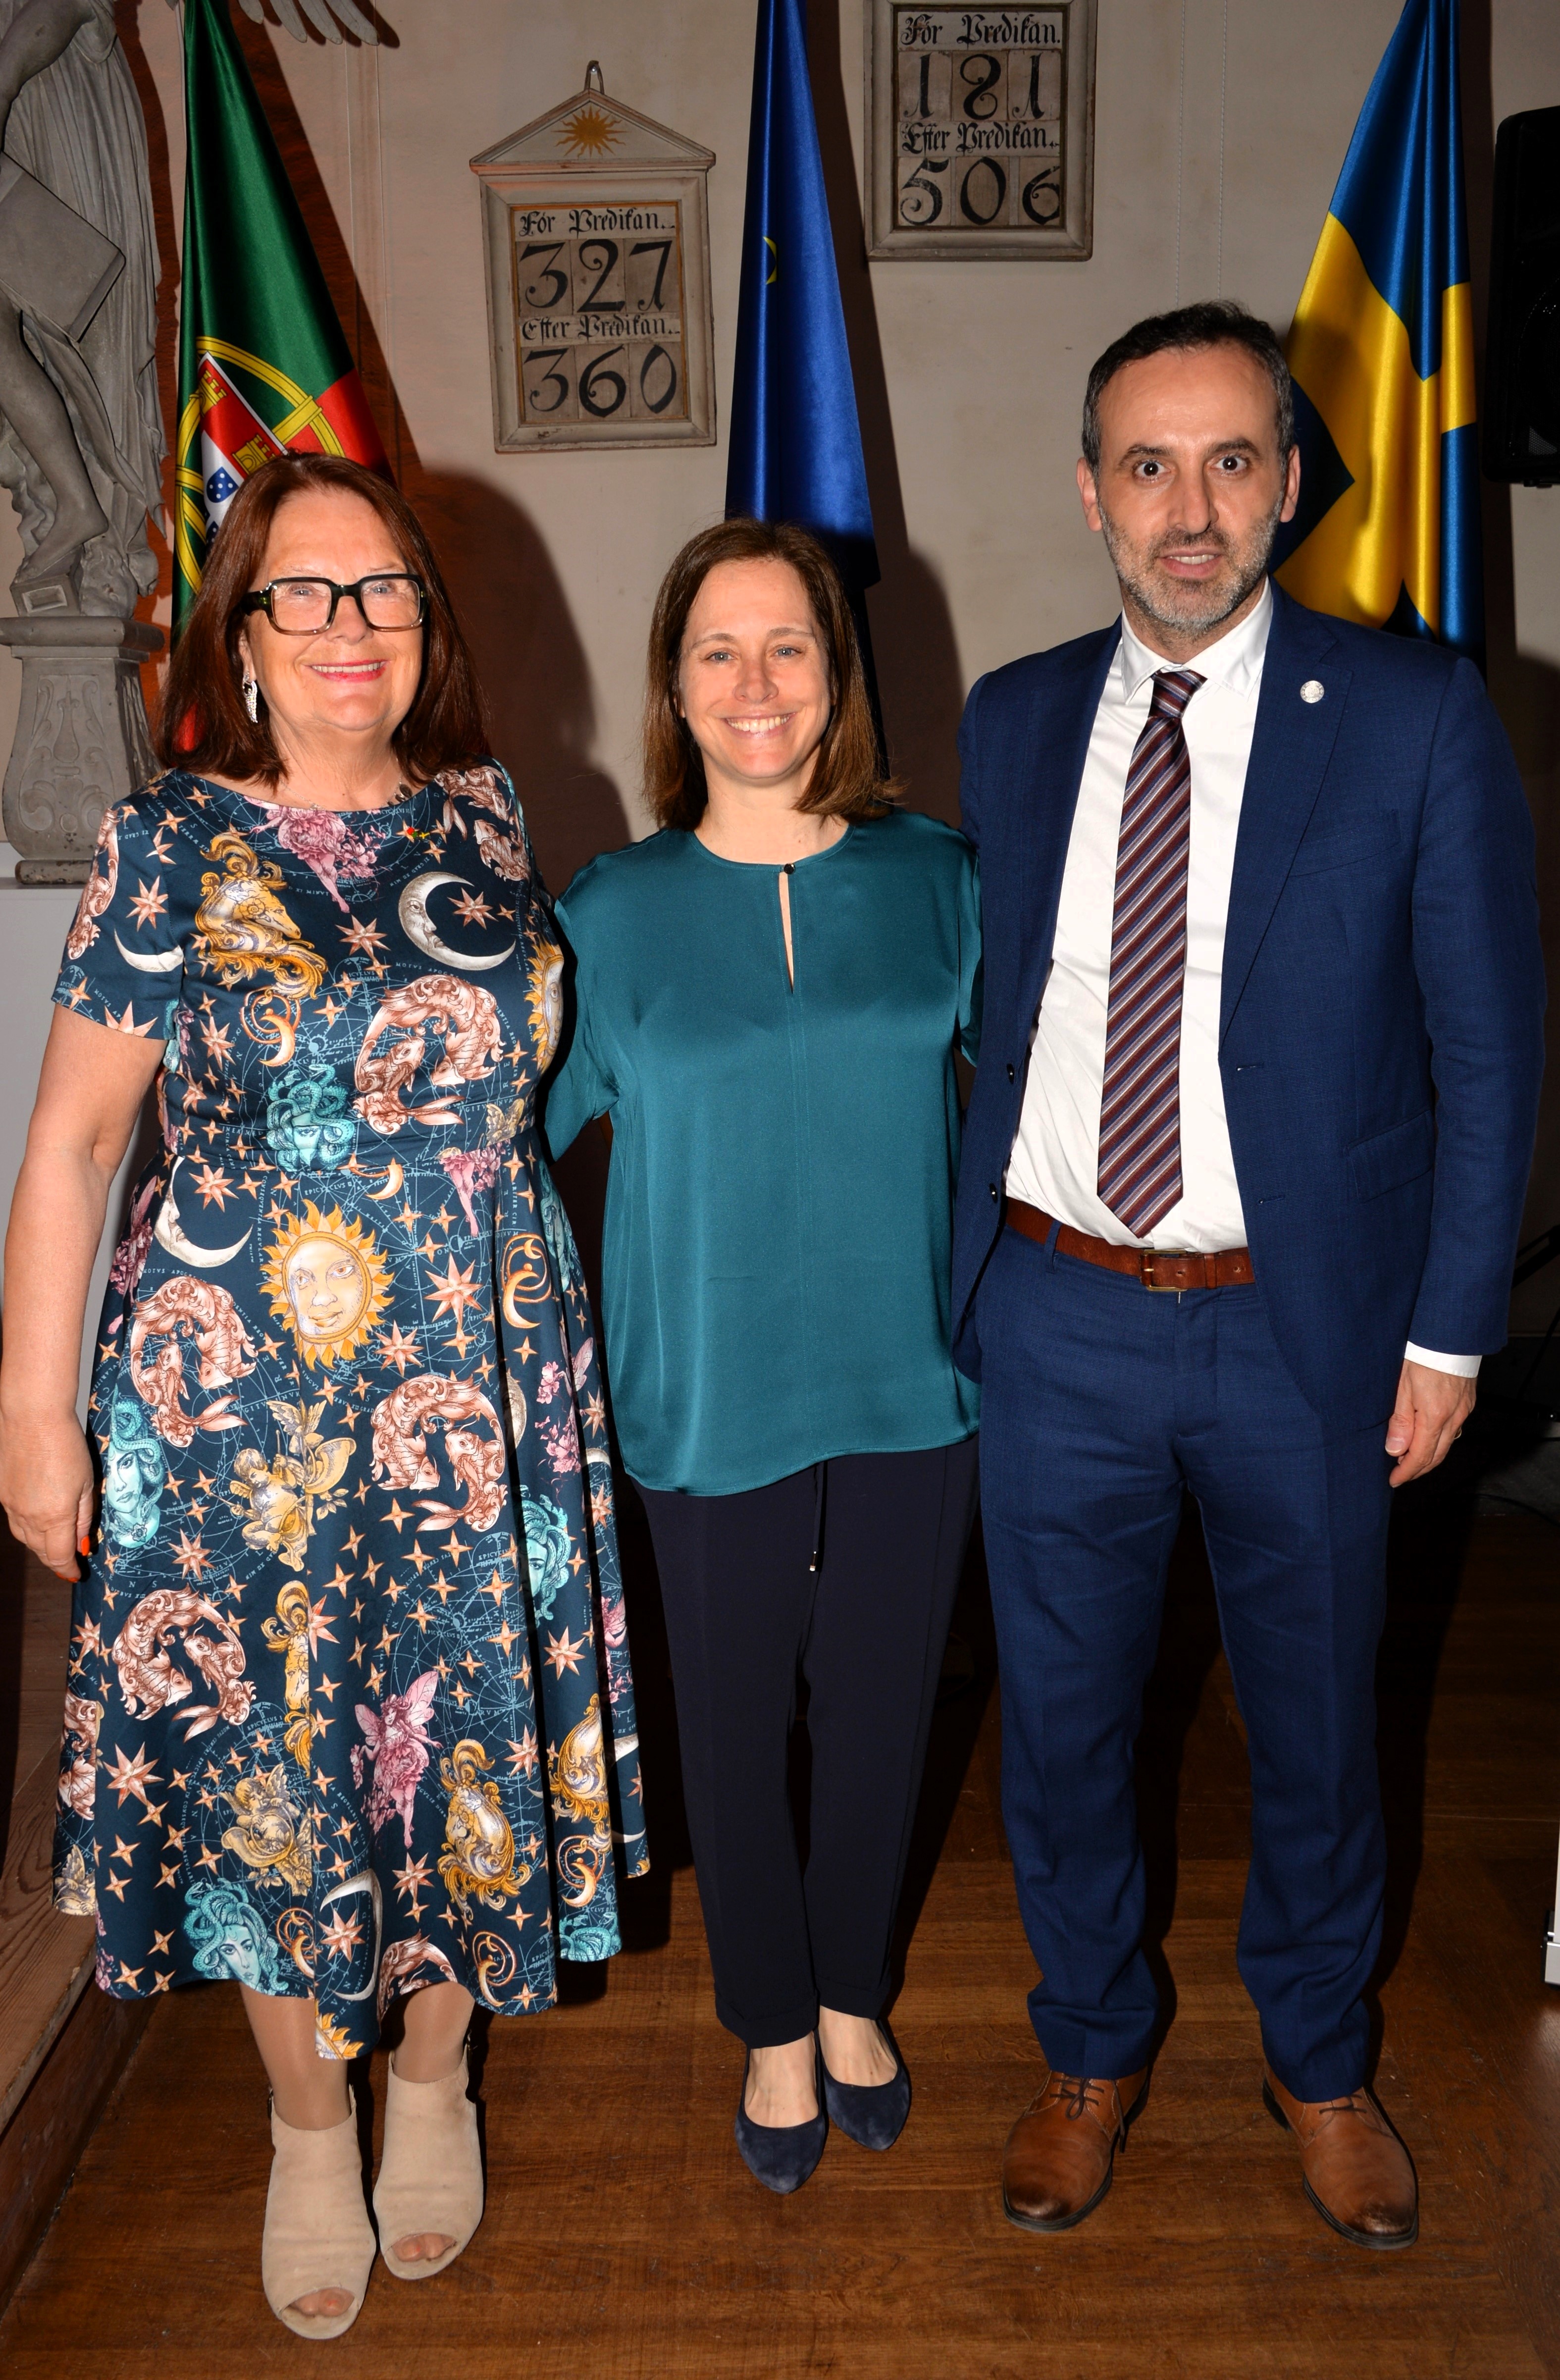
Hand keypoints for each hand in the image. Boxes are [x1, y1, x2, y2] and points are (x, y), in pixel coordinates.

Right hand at [0, 1409, 94, 1578]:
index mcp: (55, 1517)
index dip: (68, 1568)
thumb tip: (81, 1541)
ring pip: (24, 1537)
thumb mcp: (86, 1482)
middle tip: (68, 1559)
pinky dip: (27, 1525)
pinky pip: (14, 1518)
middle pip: (40, 1550)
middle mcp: (28, 1516)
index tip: (75, 1573)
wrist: (32, 1417)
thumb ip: (83, 1515)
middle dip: (55, 1558)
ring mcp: (10, 1505)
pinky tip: (37, 1518)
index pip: (59, 1556)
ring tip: (54, 1542)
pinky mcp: (1, 1493)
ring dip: (40, 1544)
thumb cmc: (66, 1445)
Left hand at [1384, 1360, 1475, 1487]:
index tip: (1394, 1480)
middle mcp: (1454, 1417)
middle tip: (1401, 1474)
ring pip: (1447, 1444)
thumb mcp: (1402, 1387)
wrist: (1449, 1335)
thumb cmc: (1422, 1355)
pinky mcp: (1468, 1402)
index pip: (1421, 1456)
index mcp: (1434, 1416)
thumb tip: (1395, 1450)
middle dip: (1418, 1469)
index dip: (1407, 1472)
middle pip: (1437, 1455)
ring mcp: (1464, 1410)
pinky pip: (1455, 1430)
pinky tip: (1429, 1439)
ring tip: (1411, 1460)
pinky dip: (1440, 1441)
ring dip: (1430, 1457)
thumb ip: (1400, 1421)